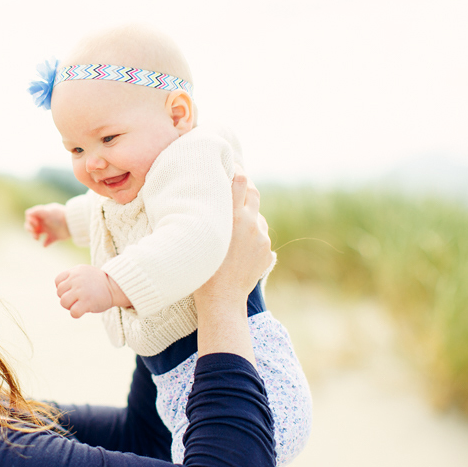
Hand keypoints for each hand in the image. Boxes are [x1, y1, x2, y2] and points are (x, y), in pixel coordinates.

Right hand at [24, 203, 70, 246]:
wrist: (72, 223)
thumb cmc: (59, 216)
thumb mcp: (47, 212)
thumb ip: (36, 211)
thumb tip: (26, 213)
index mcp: (42, 215)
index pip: (30, 218)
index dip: (30, 222)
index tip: (35, 223)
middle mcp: (45, 222)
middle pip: (32, 227)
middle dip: (30, 230)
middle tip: (35, 234)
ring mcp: (50, 230)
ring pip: (37, 234)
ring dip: (35, 237)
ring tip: (37, 239)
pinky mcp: (55, 237)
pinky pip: (47, 242)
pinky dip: (45, 244)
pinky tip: (45, 244)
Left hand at [54, 265, 128, 317]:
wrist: (116, 286)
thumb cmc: (100, 282)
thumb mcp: (84, 273)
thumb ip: (72, 277)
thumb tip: (59, 289)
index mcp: (75, 271)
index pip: (58, 281)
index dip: (63, 289)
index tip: (73, 291)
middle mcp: (76, 279)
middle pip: (59, 293)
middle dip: (67, 298)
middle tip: (78, 299)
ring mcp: (81, 291)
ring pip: (63, 302)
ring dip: (70, 306)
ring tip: (80, 304)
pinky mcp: (87, 302)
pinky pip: (73, 312)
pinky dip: (76, 314)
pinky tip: (83, 311)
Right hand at [195, 166, 272, 311]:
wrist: (222, 299)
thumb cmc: (202, 268)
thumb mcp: (201, 235)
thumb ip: (211, 213)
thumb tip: (213, 196)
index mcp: (232, 216)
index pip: (240, 179)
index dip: (236, 170)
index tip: (229, 167)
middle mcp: (250, 222)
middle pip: (253, 191)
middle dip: (245, 187)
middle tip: (233, 188)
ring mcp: (261, 237)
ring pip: (256, 215)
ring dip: (247, 215)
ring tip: (231, 228)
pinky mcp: (266, 250)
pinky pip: (259, 234)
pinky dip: (250, 235)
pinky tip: (237, 247)